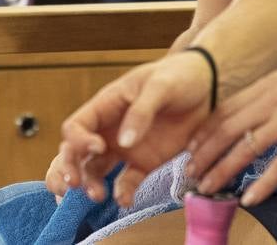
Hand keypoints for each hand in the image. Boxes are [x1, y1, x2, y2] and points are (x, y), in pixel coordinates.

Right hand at [57, 51, 212, 205]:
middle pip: (75, 153)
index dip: (78, 141)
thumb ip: (142, 111)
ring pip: (94, 170)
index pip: (76, 127)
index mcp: (107, 106)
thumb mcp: (161, 85)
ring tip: (98, 196)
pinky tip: (124, 200)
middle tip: (74, 186)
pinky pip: (126, 182)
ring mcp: (125, 148)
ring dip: (90, 184)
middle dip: (69, 169)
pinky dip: (122, 193)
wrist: (208, 87)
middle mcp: (109, 129)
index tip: (98, 148)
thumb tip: (124, 142)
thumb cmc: (179, 76)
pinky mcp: (144, 162)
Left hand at [186, 53, 276, 205]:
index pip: (225, 109)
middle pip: (227, 129)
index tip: (191, 147)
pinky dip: (263, 184)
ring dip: (223, 170)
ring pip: (246, 148)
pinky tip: (250, 199)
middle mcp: (274, 99)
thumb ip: (274, 91)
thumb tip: (255, 109)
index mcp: (269, 83)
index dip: (205, 130)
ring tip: (208, 187)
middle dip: (205, 153)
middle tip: (190, 173)